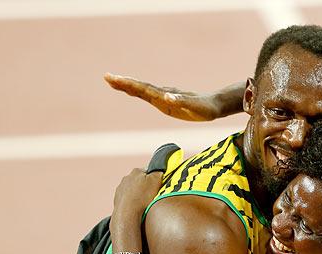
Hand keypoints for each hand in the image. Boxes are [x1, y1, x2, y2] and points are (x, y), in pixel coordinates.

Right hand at [104, 73, 221, 120]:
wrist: (214, 105)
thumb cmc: (204, 108)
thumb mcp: (194, 106)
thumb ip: (181, 101)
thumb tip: (166, 96)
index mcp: (165, 95)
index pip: (143, 89)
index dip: (128, 84)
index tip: (114, 79)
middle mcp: (162, 94)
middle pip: (139, 87)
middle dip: (123, 83)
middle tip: (107, 77)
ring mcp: (164, 96)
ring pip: (142, 89)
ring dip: (127, 86)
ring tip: (113, 81)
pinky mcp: (167, 101)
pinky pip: (148, 95)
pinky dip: (137, 92)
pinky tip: (131, 90)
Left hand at [112, 168, 162, 220]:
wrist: (127, 213)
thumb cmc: (141, 197)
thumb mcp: (156, 181)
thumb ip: (158, 173)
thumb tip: (158, 172)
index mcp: (136, 172)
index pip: (148, 172)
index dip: (154, 179)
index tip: (157, 186)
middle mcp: (126, 178)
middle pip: (140, 181)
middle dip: (145, 187)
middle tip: (151, 195)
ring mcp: (120, 189)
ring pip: (133, 190)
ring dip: (138, 194)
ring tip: (144, 203)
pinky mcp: (117, 199)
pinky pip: (127, 199)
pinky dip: (132, 202)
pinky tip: (136, 207)